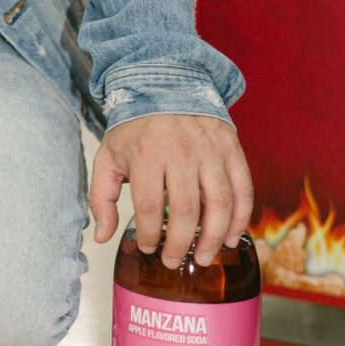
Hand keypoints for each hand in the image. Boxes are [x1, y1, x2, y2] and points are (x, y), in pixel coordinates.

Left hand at [88, 112, 253, 268]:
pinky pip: (243, 187)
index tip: (148, 247)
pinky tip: (232, 236)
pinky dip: (241, 216)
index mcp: (146, 155)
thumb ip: (101, 197)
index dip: (149, 235)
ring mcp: (209, 150)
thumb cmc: (136, 127)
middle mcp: (180, 152)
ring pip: (220, 203)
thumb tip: (103, 236)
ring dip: (215, 237)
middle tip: (175, 261)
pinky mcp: (230, 148)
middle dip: (181, 244)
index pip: (149, 207)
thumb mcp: (108, 156)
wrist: (166, 84)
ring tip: (205, 257)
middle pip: (186, 210)